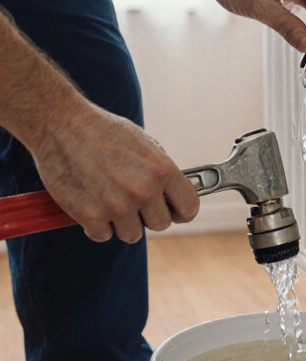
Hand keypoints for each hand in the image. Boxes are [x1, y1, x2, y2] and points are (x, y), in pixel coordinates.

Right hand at [28, 103, 199, 242]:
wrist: (61, 125)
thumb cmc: (104, 132)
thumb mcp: (146, 146)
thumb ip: (162, 173)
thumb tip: (175, 195)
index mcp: (163, 170)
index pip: (189, 207)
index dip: (181, 212)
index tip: (173, 211)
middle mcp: (143, 190)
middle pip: (161, 224)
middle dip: (148, 215)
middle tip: (132, 201)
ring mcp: (117, 205)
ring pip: (132, 234)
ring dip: (122, 222)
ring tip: (109, 199)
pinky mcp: (90, 216)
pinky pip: (103, 235)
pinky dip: (96, 225)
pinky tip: (90, 204)